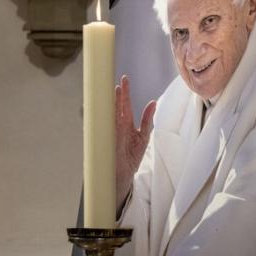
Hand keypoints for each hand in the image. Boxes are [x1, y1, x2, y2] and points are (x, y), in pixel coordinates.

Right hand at [116, 75, 156, 210]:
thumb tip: (153, 103)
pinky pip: (104, 128)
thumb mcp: (143, 137)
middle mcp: (117, 126)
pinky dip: (103, 118)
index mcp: (126, 123)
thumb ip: (147, 120)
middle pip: (116, 107)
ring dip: (110, 104)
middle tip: (116, 83)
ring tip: (110, 92)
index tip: (123, 80)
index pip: (124, 105)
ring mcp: (111, 133)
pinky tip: (102, 109)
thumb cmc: (131, 156)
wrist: (122, 174)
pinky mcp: (108, 141)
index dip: (124, 93)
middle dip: (116, 95)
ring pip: (109, 114)